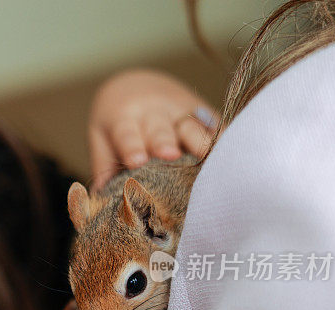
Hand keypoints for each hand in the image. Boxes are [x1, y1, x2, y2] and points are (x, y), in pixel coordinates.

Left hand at [88, 68, 217, 188]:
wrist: (135, 85)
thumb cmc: (116, 122)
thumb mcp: (100, 136)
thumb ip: (103, 164)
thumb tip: (100, 199)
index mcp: (124, 118)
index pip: (127, 133)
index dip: (132, 146)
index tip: (136, 161)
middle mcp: (154, 112)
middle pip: (160, 129)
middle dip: (165, 141)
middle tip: (169, 156)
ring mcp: (181, 111)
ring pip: (192, 126)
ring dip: (200, 141)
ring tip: (207, 156)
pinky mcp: (204, 112)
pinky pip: (216, 126)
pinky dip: (224, 139)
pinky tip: (234, 152)